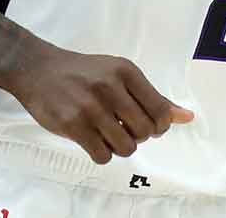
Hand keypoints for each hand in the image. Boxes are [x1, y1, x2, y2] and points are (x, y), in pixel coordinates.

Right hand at [8, 41, 194, 163]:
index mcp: (126, 71)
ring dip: (120, 147)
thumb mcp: (120, 74)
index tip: (148, 125)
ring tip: (109, 134)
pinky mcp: (72, 124)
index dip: (159, 126)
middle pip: (145, 132)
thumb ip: (152, 97)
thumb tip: (186, 118)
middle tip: (124, 128)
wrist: (40, 70)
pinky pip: (102, 155)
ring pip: (126, 147)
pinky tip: (94, 140)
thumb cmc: (85, 73)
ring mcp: (90, 107)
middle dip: (139, 136)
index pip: (161, 111)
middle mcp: (110, 87)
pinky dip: (102, 153)